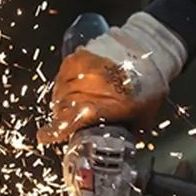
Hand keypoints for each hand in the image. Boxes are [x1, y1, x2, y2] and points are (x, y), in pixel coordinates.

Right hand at [37, 35, 166, 144]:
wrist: (149, 51)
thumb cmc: (149, 84)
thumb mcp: (143, 117)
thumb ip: (129, 131)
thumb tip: (123, 144)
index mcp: (100, 108)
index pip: (66, 122)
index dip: (53, 131)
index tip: (46, 136)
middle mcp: (86, 89)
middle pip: (61, 109)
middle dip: (64, 117)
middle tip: (74, 119)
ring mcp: (80, 72)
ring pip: (59, 92)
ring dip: (64, 100)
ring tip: (77, 101)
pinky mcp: (77, 58)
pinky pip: (62, 76)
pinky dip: (66, 83)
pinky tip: (77, 86)